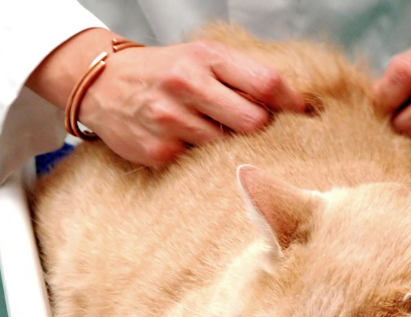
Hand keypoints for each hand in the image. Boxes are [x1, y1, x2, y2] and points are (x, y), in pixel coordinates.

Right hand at [27, 29, 305, 166]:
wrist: (103, 83)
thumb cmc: (163, 71)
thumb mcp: (202, 57)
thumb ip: (244, 76)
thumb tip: (294, 104)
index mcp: (205, 58)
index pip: (266, 84)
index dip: (293, 104)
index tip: (306, 116)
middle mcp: (187, 85)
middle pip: (253, 122)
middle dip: (262, 131)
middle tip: (258, 133)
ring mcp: (170, 121)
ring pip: (227, 149)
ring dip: (231, 149)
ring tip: (218, 138)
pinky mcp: (158, 152)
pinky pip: (199, 166)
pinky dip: (204, 163)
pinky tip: (193, 149)